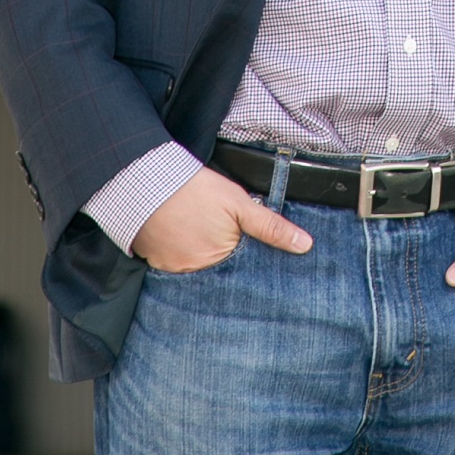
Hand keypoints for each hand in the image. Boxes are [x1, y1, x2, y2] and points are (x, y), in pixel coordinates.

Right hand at [132, 167, 312, 272]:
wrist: (149, 180)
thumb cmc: (198, 190)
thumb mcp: (240, 204)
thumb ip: (271, 227)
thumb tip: (305, 246)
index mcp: (220, 260)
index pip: (242, 273)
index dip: (249, 264)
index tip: (251, 255)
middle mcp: (196, 273)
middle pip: (219, 274)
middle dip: (226, 264)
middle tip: (222, 239)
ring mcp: (174, 271)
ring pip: (198, 271)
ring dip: (203, 260)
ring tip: (203, 237)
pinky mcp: (156, 264)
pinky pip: (175, 268)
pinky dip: (182, 257)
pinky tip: (185, 239)